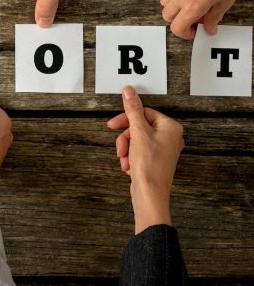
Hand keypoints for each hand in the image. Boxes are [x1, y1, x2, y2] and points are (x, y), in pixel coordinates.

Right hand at [107, 85, 184, 233]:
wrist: (149, 194)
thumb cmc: (150, 166)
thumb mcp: (138, 132)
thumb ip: (132, 110)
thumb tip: (129, 91)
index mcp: (170, 127)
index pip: (144, 113)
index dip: (127, 120)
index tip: (113, 125)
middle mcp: (169, 137)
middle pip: (138, 127)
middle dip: (126, 139)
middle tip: (121, 147)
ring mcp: (162, 149)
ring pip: (135, 139)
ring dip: (126, 149)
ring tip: (126, 160)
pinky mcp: (154, 160)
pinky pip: (137, 150)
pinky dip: (130, 157)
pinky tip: (129, 166)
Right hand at [160, 0, 253, 38]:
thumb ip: (215, 16)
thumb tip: (210, 26)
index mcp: (192, 4)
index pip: (177, 28)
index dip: (186, 33)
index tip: (195, 31)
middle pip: (167, 16)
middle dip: (179, 21)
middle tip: (195, 20)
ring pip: (165, 2)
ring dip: (175, 8)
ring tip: (192, 5)